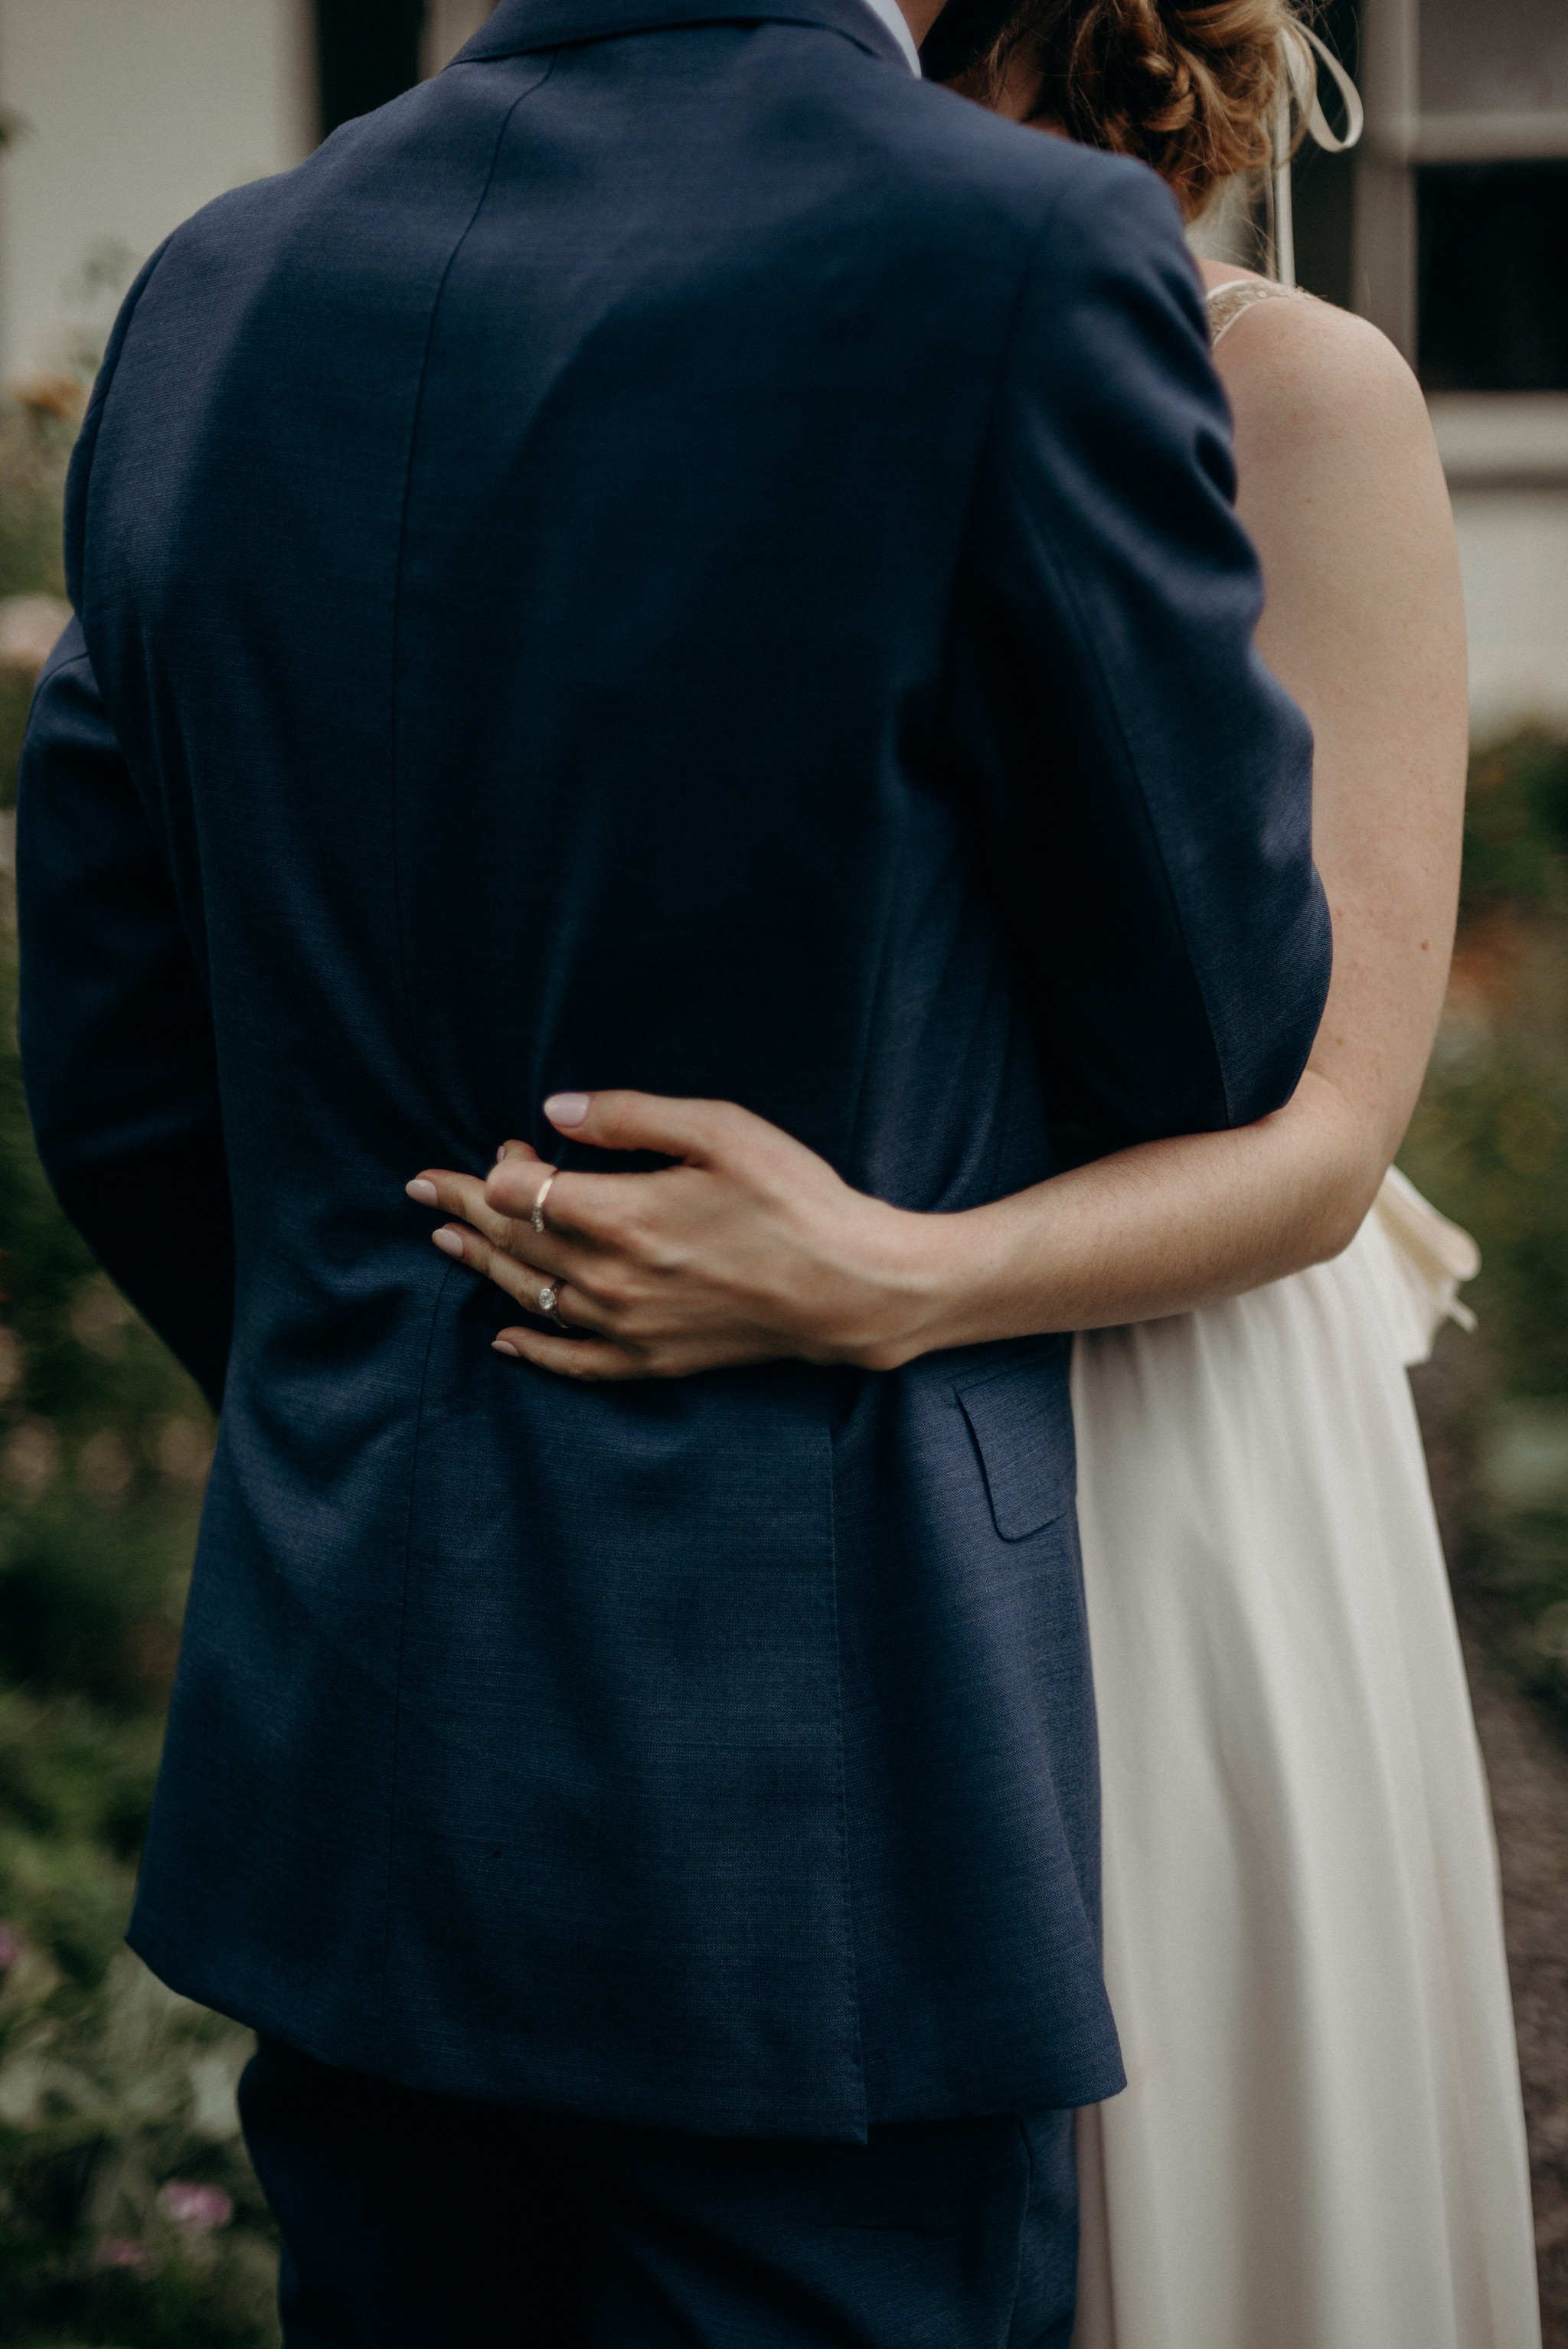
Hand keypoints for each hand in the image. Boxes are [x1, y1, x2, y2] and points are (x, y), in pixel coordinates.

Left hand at [406, 1092, 944, 1381]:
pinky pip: (572, 1361)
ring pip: (530, 1297)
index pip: (521, 1192)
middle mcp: (612, 1279)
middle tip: (424, 1190)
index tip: (497, 1148)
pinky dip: (531, 1349)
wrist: (853, 1289)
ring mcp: (630, 1327)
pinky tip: (504, 1337)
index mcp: (623, 1216)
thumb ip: (632, 1117)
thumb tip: (556, 1110)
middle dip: (464, 1212)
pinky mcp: (654, 1360)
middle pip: (514, 1243)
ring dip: (484, 1266)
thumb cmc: (797, 1199)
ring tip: (447, 1243)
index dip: (497, 1168)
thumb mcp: (722, 1130)